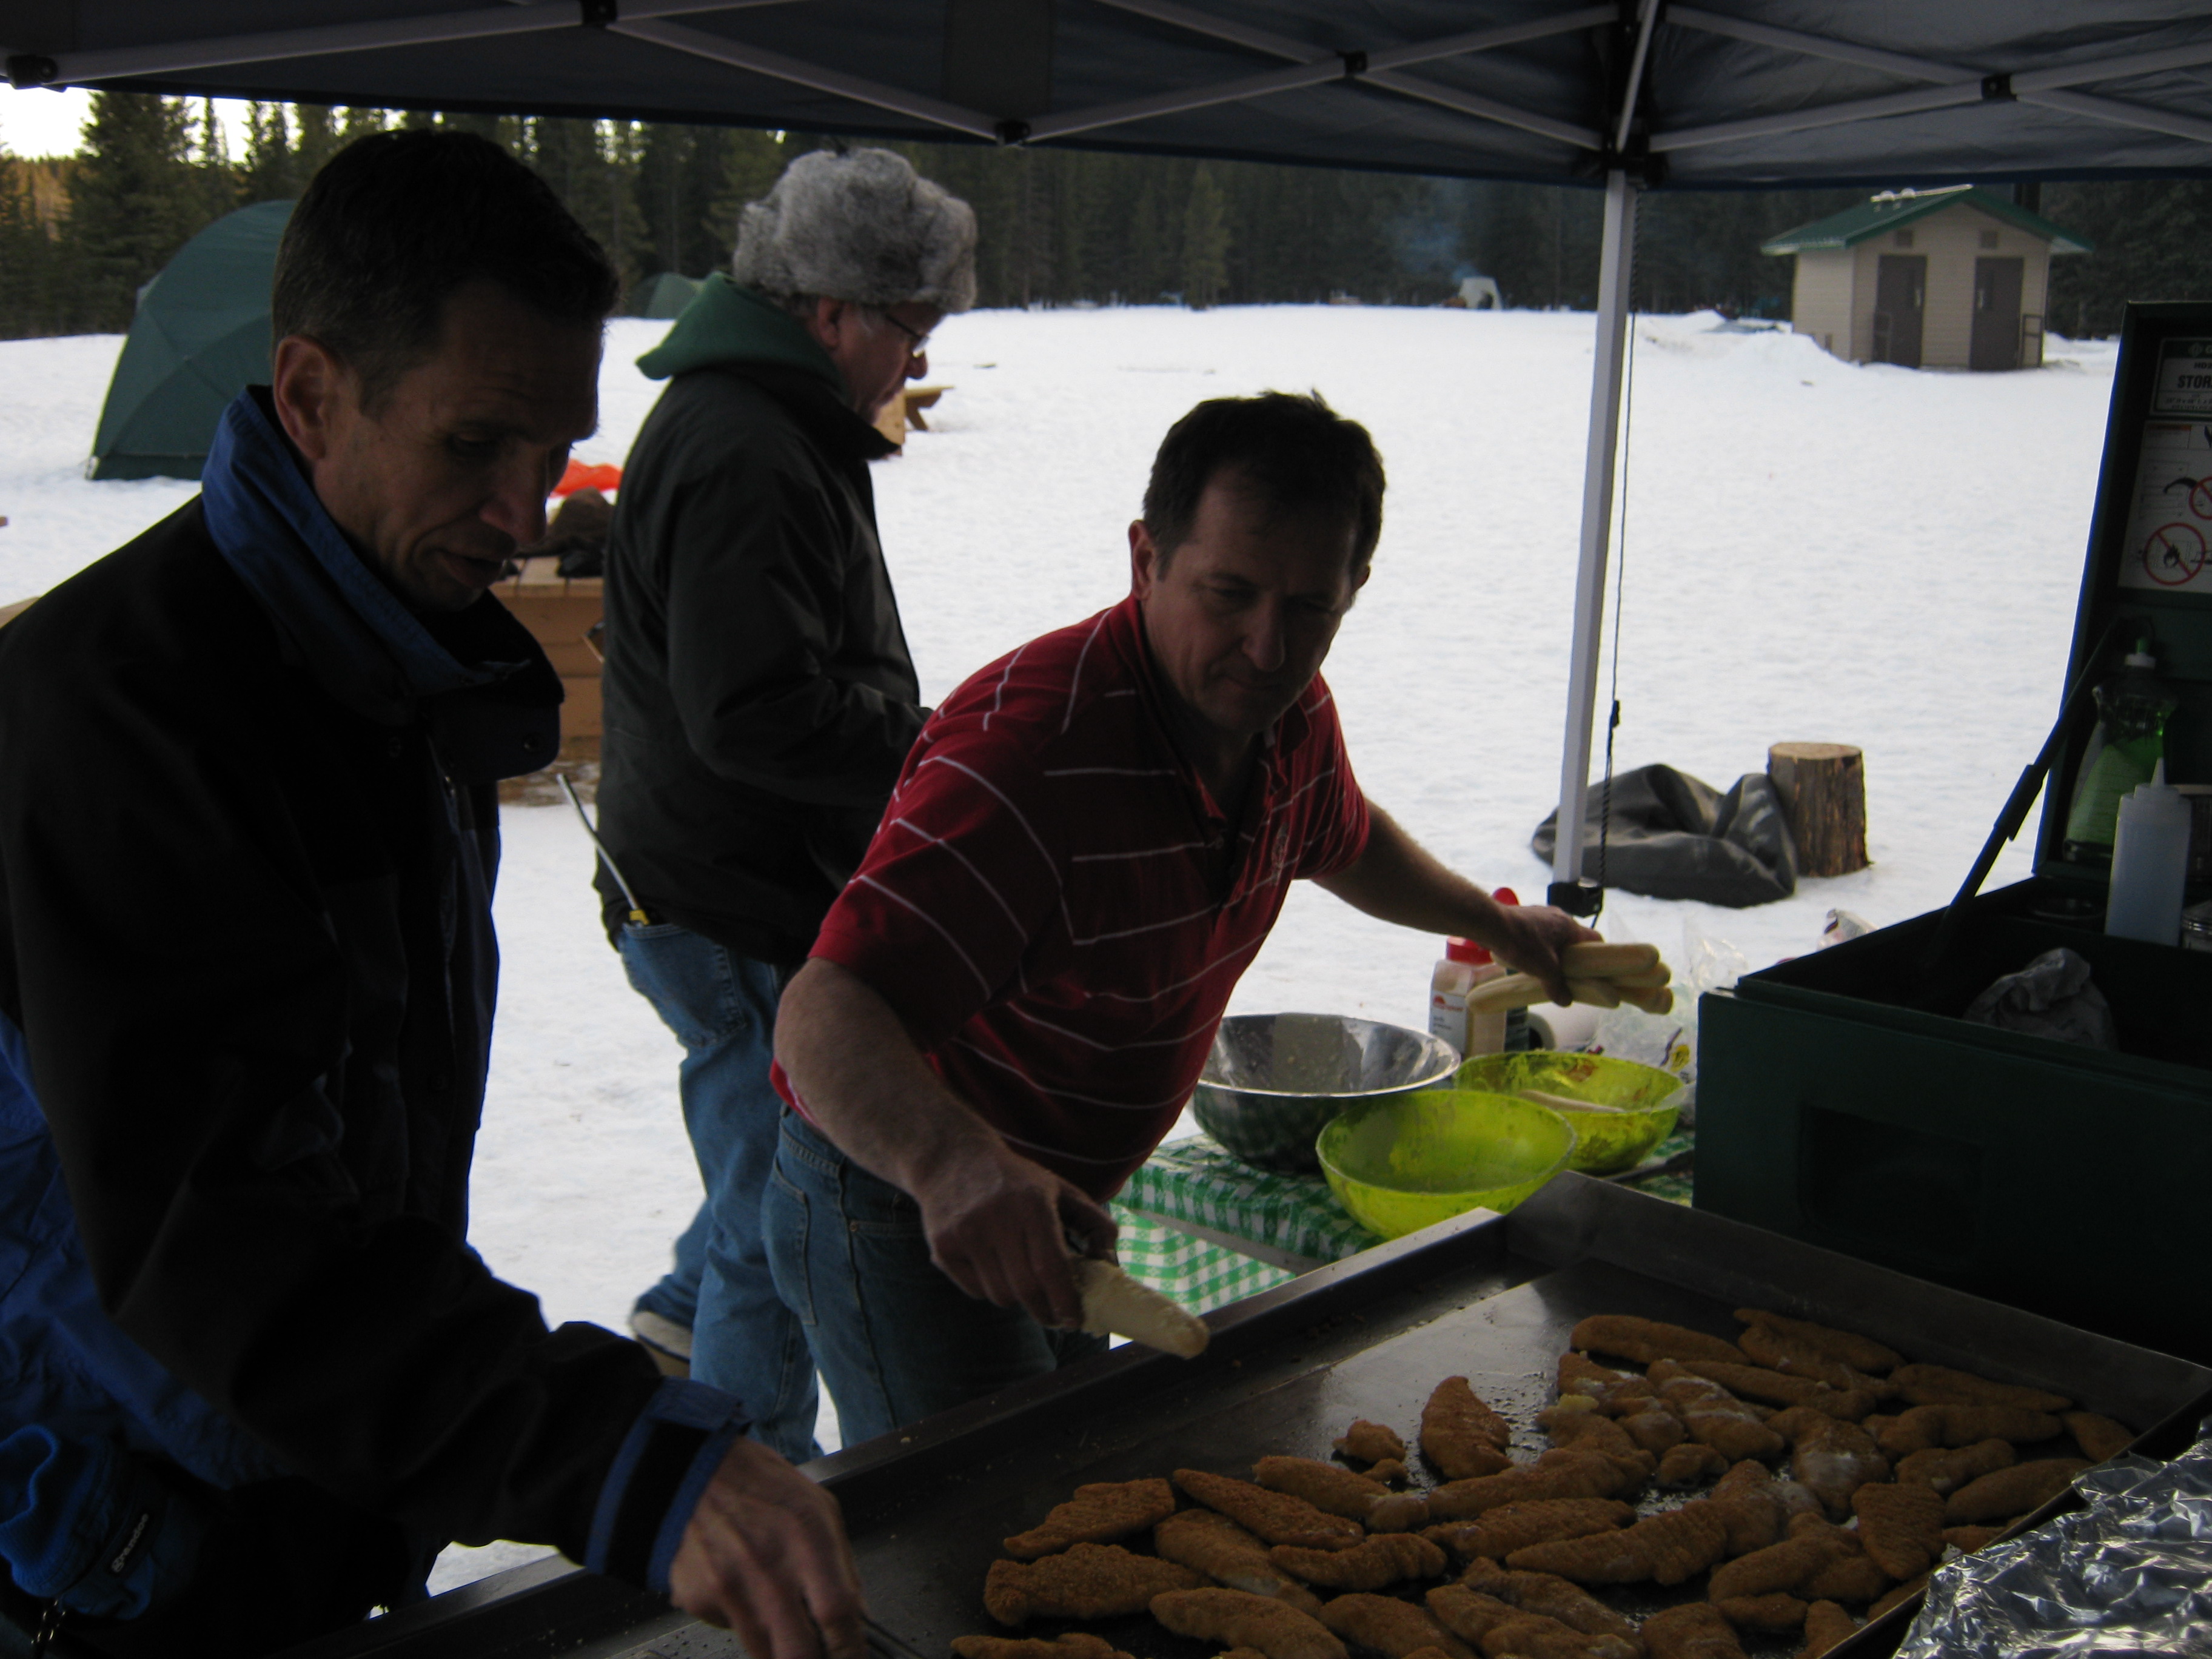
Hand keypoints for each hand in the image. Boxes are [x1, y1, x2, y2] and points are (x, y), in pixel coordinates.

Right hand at [668, 1436, 865, 1658]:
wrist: (689, 1471)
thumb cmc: (758, 1485)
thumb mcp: (818, 1508)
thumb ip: (842, 1564)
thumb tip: (858, 1616)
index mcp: (807, 1539)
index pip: (838, 1616)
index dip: (850, 1650)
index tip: (853, 1657)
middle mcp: (768, 1568)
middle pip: (799, 1655)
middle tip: (819, 1654)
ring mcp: (729, 1589)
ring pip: (764, 1653)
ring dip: (779, 1646)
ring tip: (779, 1612)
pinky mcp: (697, 1601)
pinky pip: (730, 1630)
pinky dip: (743, 1621)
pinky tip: (742, 1589)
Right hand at [913, 1139, 1118, 1328]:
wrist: (952, 1158)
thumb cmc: (1015, 1180)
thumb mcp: (1060, 1190)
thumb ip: (1093, 1223)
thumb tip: (1111, 1264)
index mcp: (1032, 1204)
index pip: (1050, 1267)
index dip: (1064, 1300)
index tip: (1074, 1320)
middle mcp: (997, 1219)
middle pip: (1025, 1289)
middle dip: (1044, 1310)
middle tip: (1054, 1316)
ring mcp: (966, 1234)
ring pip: (999, 1295)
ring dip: (1016, 1297)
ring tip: (1020, 1277)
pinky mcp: (943, 1247)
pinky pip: (974, 1290)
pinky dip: (989, 1289)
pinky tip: (992, 1266)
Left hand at [1491, 904, 1603, 1005]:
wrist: (1491, 925)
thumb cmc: (1523, 945)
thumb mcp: (1544, 971)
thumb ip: (1557, 987)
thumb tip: (1566, 1001)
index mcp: (1570, 926)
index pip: (1595, 939)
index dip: (1598, 956)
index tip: (1594, 972)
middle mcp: (1558, 915)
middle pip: (1574, 939)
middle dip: (1573, 957)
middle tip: (1569, 975)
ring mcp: (1541, 914)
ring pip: (1556, 936)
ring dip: (1554, 952)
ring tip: (1547, 969)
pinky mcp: (1525, 916)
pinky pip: (1540, 933)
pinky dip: (1539, 946)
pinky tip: (1529, 958)